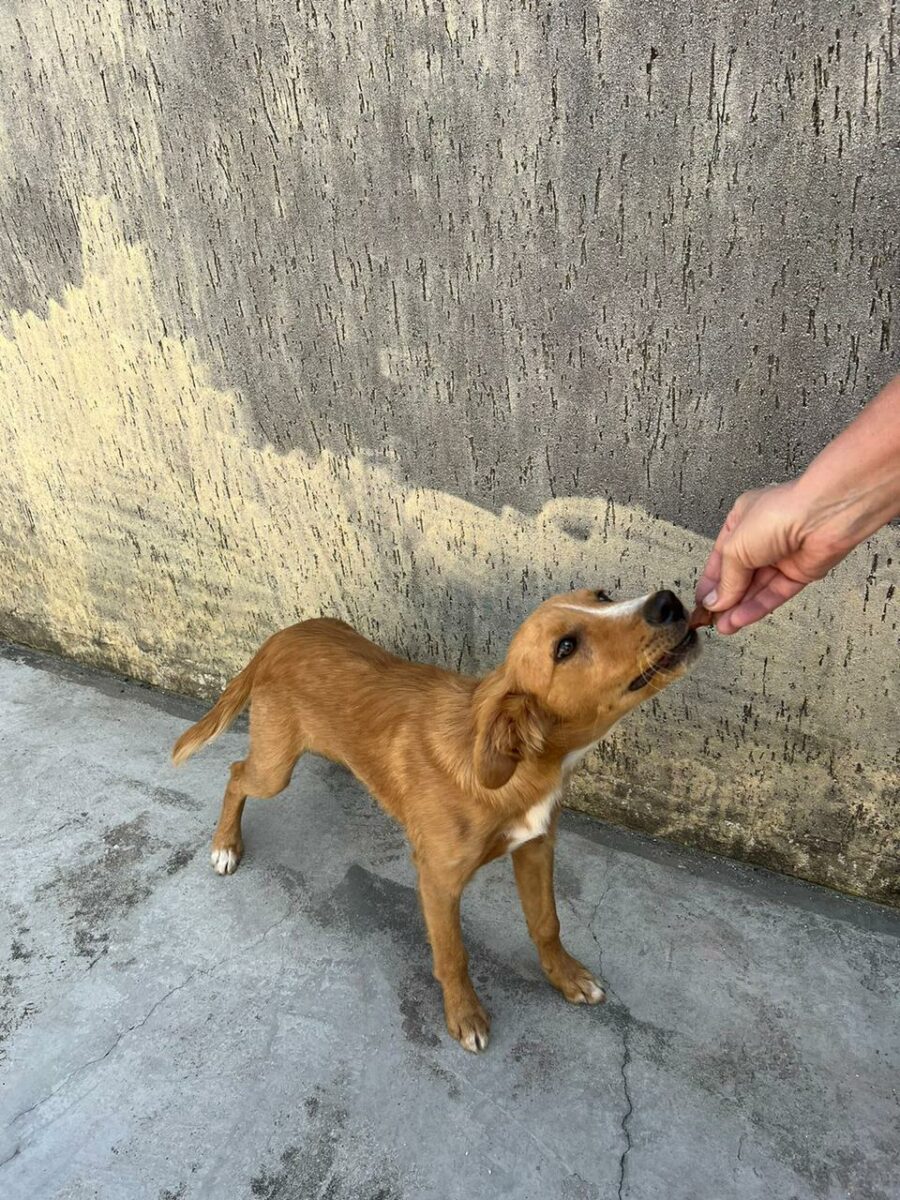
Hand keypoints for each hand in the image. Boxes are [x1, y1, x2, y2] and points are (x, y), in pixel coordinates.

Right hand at [695, 482, 852, 634]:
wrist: (823, 516)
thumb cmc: (779, 514)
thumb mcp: (736, 548)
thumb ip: (726, 580)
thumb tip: (715, 602)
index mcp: (741, 522)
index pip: (720, 558)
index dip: (711, 582)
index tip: (702, 603)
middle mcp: (761, 538)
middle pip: (739, 576)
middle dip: (726, 599)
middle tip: (712, 619)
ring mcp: (782, 556)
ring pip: (757, 588)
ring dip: (740, 608)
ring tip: (724, 626)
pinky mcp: (800, 572)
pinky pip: (776, 593)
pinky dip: (758, 607)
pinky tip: (742, 619)